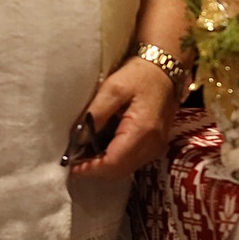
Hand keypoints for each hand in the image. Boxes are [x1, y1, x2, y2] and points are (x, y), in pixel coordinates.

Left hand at [68, 55, 182, 180]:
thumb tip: (78, 140)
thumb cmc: (140, 74)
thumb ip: (95, 115)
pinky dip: (116, 160)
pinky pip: (133, 161)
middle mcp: (153, 144)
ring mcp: (157, 146)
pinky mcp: (156, 144)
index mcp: (142, 131)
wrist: (167, 68)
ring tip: (86, 156)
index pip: (113, 163)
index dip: (90, 168)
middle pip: (119, 171)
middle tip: (75, 162)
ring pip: (126, 169)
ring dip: (105, 166)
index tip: (72, 167)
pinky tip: (103, 149)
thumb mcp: (112, 88)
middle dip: (96, 170)